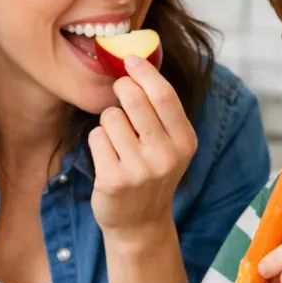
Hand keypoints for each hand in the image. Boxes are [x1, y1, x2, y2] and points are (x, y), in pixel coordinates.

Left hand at [89, 56, 196, 237]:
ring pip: (110, 117)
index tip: (130, 59)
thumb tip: (139, 63)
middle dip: (121, 89)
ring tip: (119, 143)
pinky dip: (98, 142)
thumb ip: (161, 111)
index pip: (164, 95)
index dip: (144, 71)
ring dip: (109, 123)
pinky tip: (108, 159)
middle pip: (133, 99)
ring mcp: (139, 170)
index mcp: (185, 142)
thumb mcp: (170, 145)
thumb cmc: (152, 173)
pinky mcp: (113, 180)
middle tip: (119, 93)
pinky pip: (96, 137)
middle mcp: (166, 156)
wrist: (140, 223)